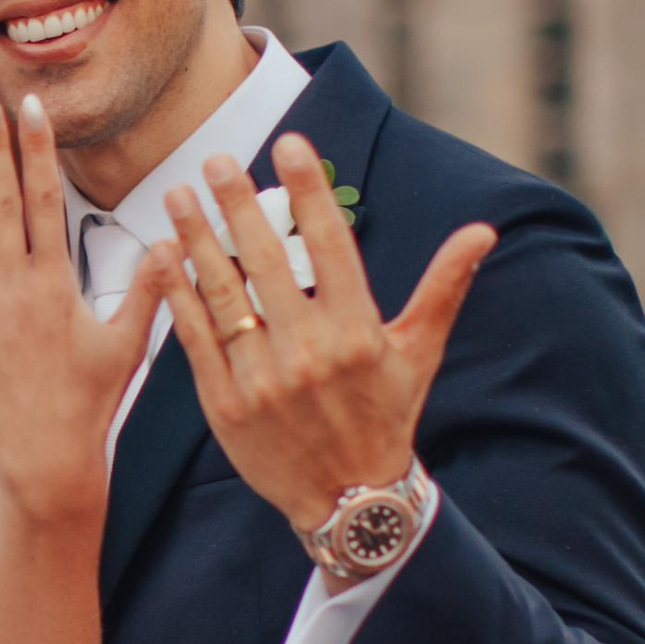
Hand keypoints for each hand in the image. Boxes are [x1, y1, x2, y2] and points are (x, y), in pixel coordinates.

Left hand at [0, 91, 160, 529]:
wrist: (50, 465)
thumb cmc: (88, 405)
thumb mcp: (127, 345)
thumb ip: (148, 289)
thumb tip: (174, 240)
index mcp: (59, 282)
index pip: (50, 200)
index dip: (39, 151)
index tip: (33, 108)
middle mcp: (19, 286)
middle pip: (5, 201)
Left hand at [150, 133, 495, 543]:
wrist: (349, 501)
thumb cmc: (386, 414)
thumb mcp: (418, 352)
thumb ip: (443, 286)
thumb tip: (482, 232)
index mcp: (358, 332)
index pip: (332, 245)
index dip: (309, 191)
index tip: (290, 142)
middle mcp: (310, 352)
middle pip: (267, 261)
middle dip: (239, 204)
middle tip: (215, 160)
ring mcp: (264, 378)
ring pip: (223, 293)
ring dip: (196, 238)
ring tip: (178, 195)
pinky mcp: (225, 403)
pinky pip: (195, 335)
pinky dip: (176, 292)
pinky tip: (161, 253)